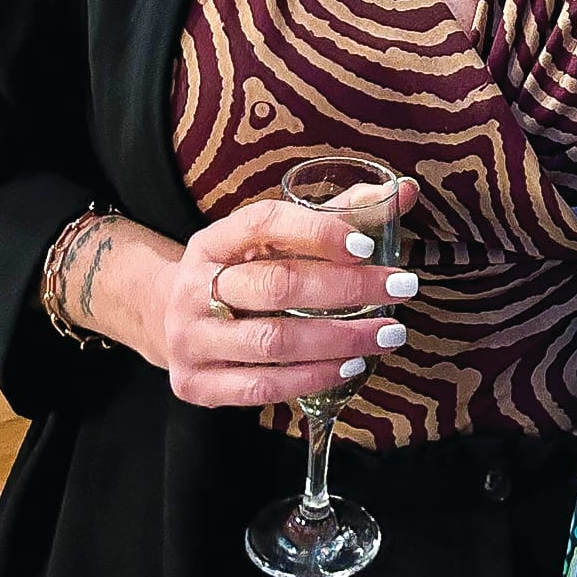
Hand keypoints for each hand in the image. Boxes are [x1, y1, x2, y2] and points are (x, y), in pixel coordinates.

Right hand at [155, 181, 420, 407]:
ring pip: (274, 341)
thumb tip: (406, 191)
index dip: (318, 231)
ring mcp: (190, 339)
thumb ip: (338, 215)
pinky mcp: (196, 384)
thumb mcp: (273, 239)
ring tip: (388, 334)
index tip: (369, 244)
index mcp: (213, 240)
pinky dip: (312, 378)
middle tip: (401, 288)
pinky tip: (350, 367)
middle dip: (348, 288)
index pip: (264, 223)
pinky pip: (262, 386)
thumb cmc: (242, 273)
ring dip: (340, 339)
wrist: (171, 320)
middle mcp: (194, 287)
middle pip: (277, 285)